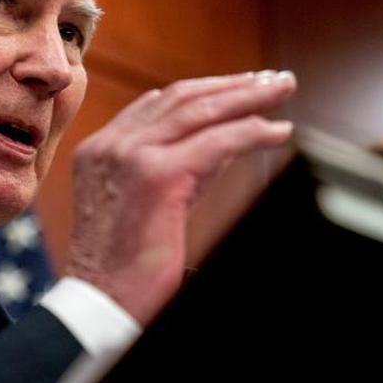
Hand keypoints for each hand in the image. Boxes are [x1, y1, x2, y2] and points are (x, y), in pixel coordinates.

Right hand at [65, 70, 296, 324]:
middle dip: (233, 85)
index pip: (159, 104)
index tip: (241, 86)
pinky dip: (252, 132)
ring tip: (282, 90)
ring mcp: (131, 156)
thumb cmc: (123, 267)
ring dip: (248, 97)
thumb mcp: (149, 203)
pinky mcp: (157, 176)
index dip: (206, 90)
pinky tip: (278, 132)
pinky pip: (216, 142)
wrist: (100, 302)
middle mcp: (112, 145)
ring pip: (200, 111)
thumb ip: (179, 167)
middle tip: (274, 80)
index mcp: (101, 150)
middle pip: (182, 97)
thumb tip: (226, 141)